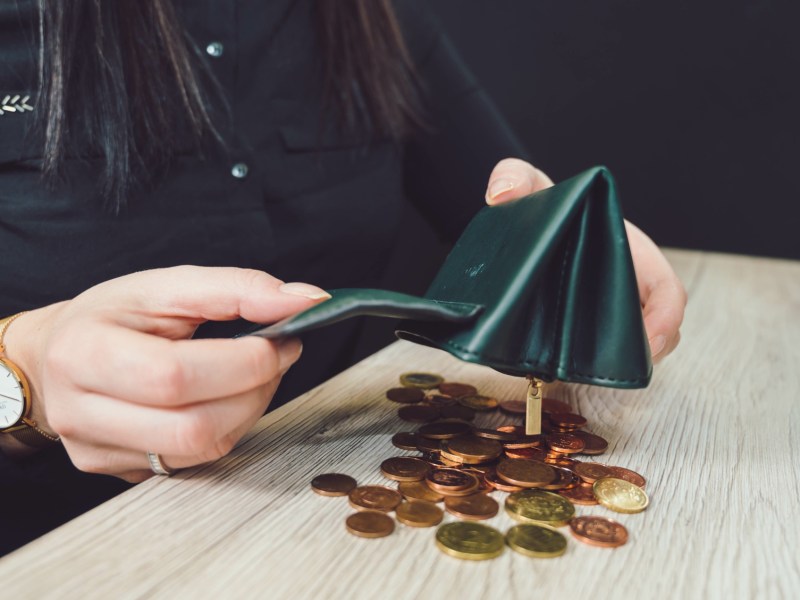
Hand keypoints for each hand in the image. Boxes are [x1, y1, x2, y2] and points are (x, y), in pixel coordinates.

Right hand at [4, 267, 329, 480]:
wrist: (58, 355)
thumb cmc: (113, 316)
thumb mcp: (166, 285)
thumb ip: (238, 288)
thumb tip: (306, 300)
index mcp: (85, 353)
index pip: (176, 375)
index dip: (244, 362)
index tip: (281, 338)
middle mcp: (81, 412)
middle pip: (194, 425)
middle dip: (256, 389)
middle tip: (275, 356)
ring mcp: (98, 450)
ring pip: (202, 449)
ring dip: (249, 409)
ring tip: (251, 374)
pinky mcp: (119, 471)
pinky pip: (195, 461)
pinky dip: (227, 427)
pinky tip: (224, 399)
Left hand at [485, 158, 685, 361]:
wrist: (517, 220)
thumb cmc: (537, 200)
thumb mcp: (527, 182)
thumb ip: (514, 176)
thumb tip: (500, 193)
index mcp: (627, 250)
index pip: (665, 288)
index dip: (666, 317)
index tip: (650, 340)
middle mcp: (623, 284)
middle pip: (651, 329)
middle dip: (638, 352)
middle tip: (607, 368)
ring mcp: (604, 310)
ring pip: (624, 348)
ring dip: (608, 363)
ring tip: (574, 370)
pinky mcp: (580, 329)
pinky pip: (593, 354)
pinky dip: (583, 366)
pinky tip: (555, 370)